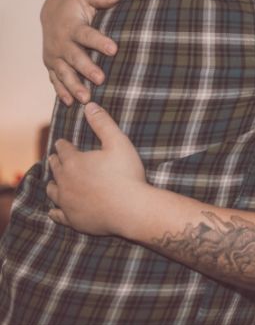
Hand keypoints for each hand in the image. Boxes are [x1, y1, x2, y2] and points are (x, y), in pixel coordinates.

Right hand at [41, 0, 119, 104]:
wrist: (53, 13)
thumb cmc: (76, 5)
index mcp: (72, 27)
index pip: (86, 35)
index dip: (99, 42)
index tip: (114, 49)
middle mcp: (61, 43)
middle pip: (74, 57)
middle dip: (87, 69)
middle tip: (101, 79)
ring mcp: (55, 56)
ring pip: (64, 73)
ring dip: (74, 86)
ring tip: (86, 98)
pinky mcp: (52, 65)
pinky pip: (55, 80)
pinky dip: (61, 91)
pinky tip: (70, 103)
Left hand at [47, 103, 146, 236]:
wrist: (131, 209)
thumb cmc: (126, 174)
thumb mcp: (118, 142)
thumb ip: (103, 123)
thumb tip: (89, 105)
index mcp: (74, 161)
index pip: (63, 149)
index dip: (63, 144)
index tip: (62, 142)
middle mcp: (65, 181)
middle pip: (55, 168)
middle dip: (55, 161)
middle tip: (55, 158)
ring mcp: (67, 202)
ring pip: (52, 191)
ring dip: (53, 183)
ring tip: (54, 181)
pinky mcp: (72, 219)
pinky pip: (57, 214)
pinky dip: (55, 210)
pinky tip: (54, 210)